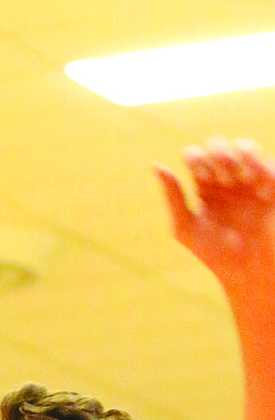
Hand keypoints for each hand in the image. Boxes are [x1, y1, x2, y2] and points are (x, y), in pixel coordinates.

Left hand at [155, 138, 274, 291]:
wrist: (250, 273)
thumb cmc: (216, 255)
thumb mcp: (186, 228)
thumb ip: (173, 197)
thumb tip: (156, 165)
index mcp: (205, 190)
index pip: (195, 156)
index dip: (196, 157)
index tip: (200, 176)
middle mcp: (228, 182)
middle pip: (217, 145)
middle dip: (215, 154)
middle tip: (218, 178)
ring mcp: (252, 183)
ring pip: (244, 146)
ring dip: (236, 153)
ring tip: (232, 175)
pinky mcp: (272, 187)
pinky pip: (267, 162)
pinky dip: (259, 165)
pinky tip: (254, 185)